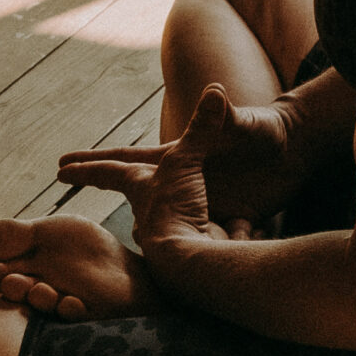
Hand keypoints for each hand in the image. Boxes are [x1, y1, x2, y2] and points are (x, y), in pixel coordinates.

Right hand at [59, 86, 311, 227]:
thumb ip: (224, 115)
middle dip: (108, 203)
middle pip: (137, 197)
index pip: (126, 161)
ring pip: (167, 225)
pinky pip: (206, 240)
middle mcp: (184, 182)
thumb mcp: (243, 123)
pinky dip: (202, 248)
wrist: (296, 148)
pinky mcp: (225, 218)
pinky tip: (192, 263)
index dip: (92, 165)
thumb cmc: (266, 130)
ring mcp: (202, 202)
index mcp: (177, 159)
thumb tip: (215, 91)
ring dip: (151, 237)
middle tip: (71, 211)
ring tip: (133, 251)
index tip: (59, 168)